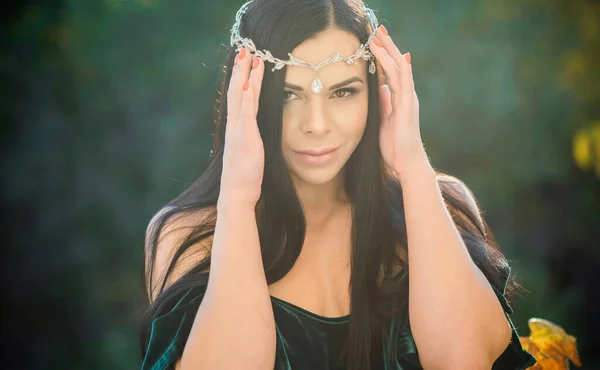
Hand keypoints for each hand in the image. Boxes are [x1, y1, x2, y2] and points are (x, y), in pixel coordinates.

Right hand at [218, 48, 264, 208]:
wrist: (236, 194)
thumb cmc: (245, 178)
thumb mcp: (250, 153)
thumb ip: (251, 140)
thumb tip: (257, 134)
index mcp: (236, 129)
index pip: (237, 98)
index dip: (241, 79)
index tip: (246, 62)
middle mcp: (234, 126)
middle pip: (235, 91)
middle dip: (241, 70)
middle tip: (245, 49)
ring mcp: (238, 131)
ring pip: (239, 97)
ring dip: (244, 76)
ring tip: (249, 56)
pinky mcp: (245, 138)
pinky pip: (245, 113)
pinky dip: (246, 96)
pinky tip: (248, 82)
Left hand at [369, 26, 429, 181]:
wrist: (406, 163)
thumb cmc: (395, 146)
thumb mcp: (384, 120)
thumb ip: (384, 103)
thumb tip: (380, 88)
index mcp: (399, 98)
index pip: (391, 71)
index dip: (383, 54)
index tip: (374, 40)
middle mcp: (406, 95)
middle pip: (397, 64)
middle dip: (387, 46)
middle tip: (377, 29)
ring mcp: (409, 99)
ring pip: (400, 68)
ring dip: (389, 51)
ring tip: (378, 36)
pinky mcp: (408, 106)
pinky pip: (405, 82)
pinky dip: (399, 67)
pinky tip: (395, 55)